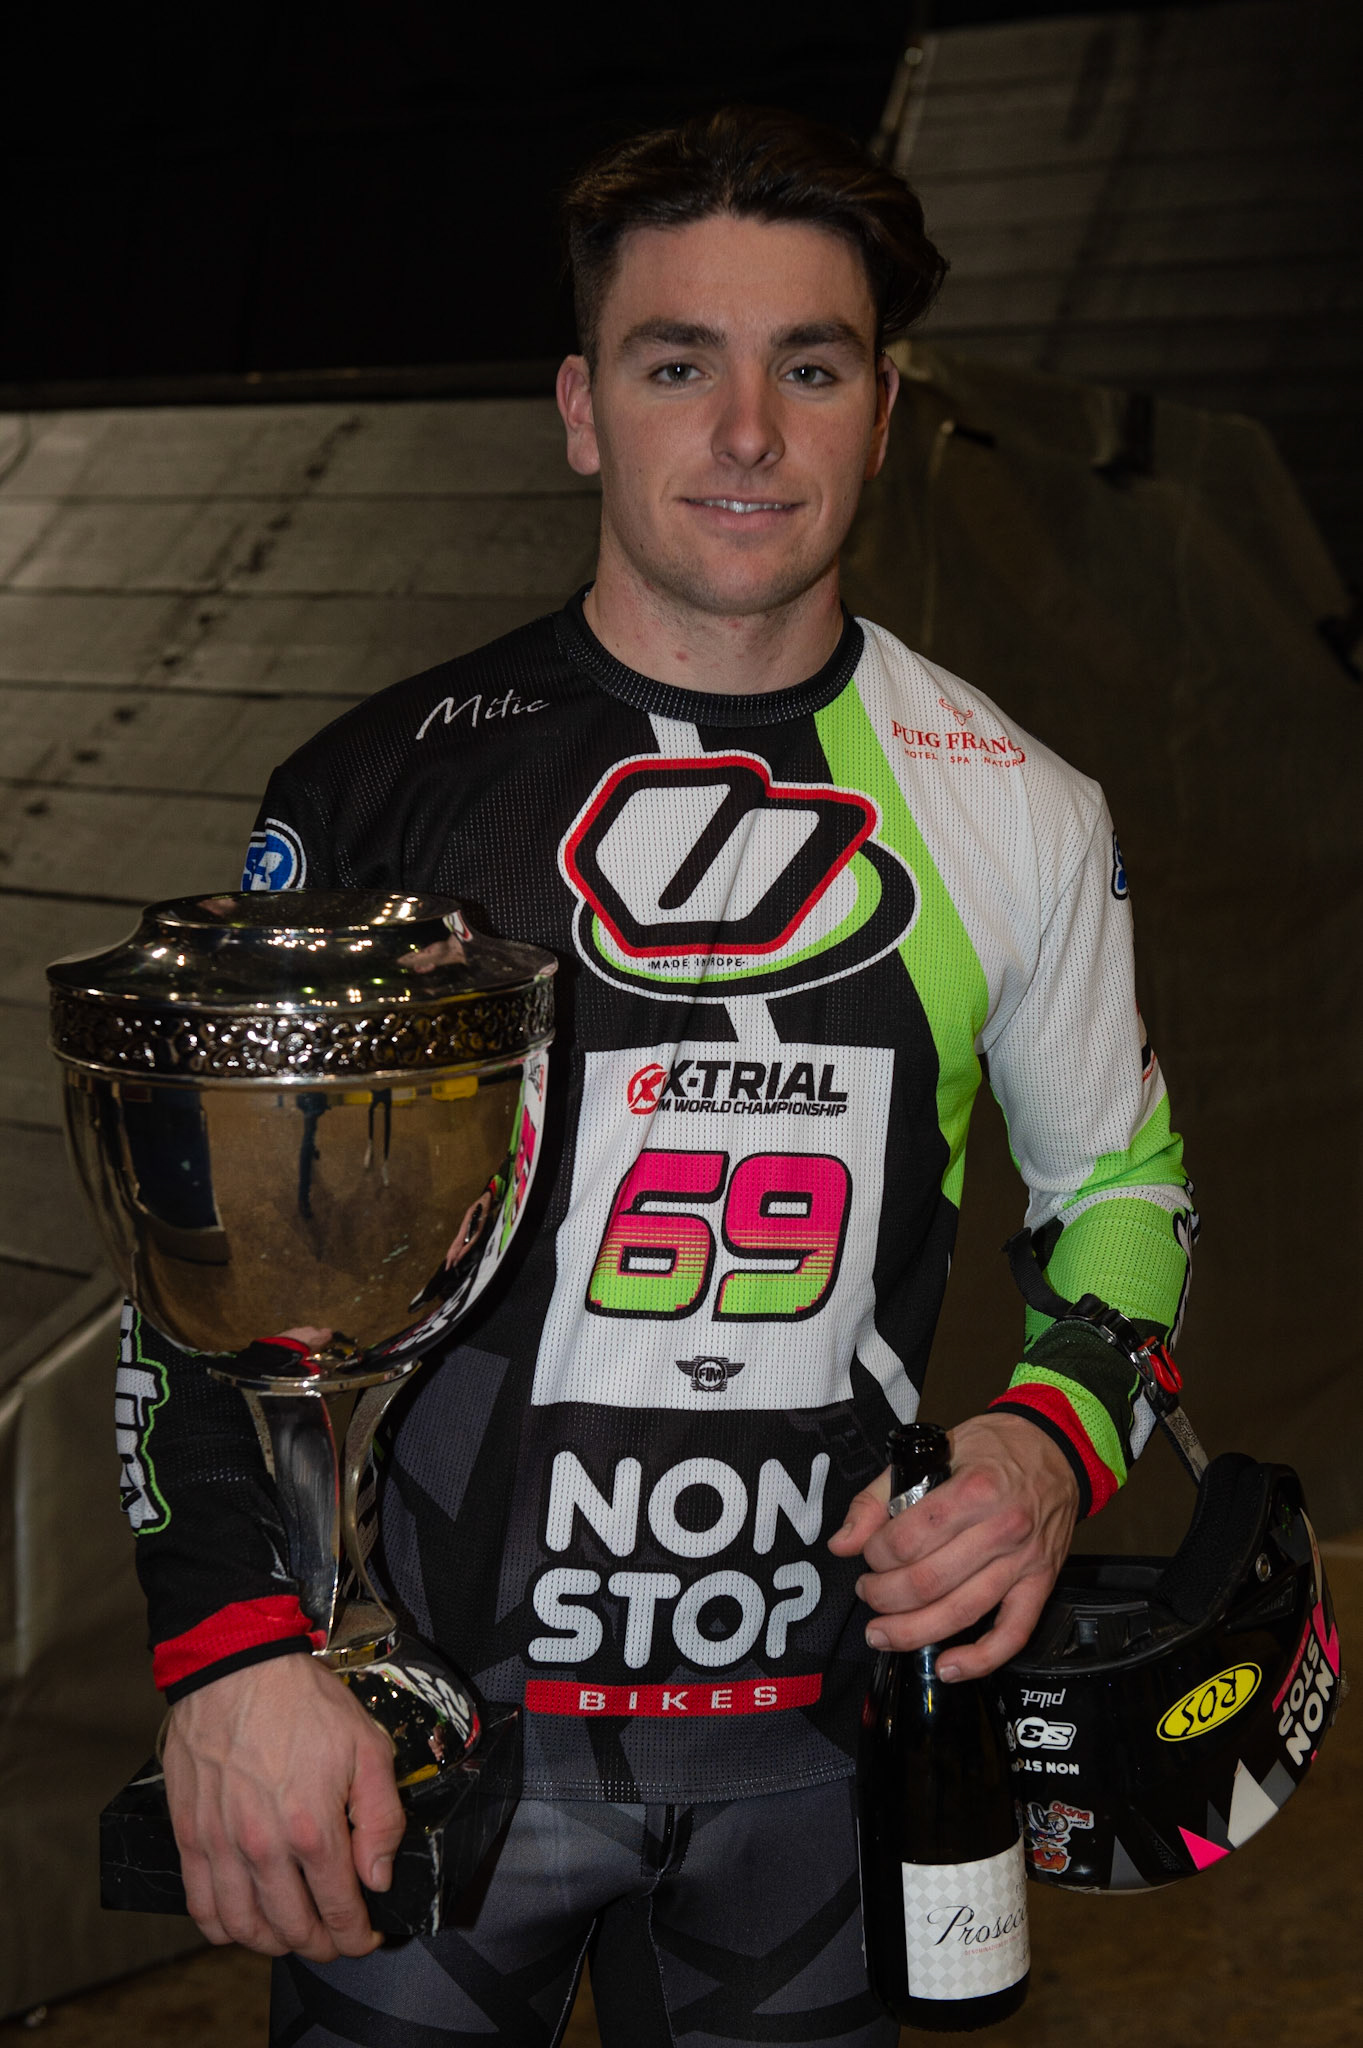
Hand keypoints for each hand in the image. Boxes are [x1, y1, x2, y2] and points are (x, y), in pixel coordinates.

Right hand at [163, 1652, 405, 1959]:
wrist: (236, 1667)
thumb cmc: (303, 1702)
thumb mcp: (367, 1746)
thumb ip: (382, 1818)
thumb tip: (376, 1878)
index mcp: (312, 1828)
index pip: (339, 1909)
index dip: (356, 1935)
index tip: (365, 1939)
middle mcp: (263, 1847)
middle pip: (293, 1928)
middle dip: (320, 1945)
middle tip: (334, 1941)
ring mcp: (221, 1846)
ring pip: (245, 1928)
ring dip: (273, 1944)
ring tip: (293, 1936)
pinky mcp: (189, 1836)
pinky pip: (200, 1906)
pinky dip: (222, 1929)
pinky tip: (242, 1924)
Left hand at [827, 1412, 1078, 1680]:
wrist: (1057, 1449)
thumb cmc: (992, 1448)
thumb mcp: (930, 1452)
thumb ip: (879, 1496)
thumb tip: (842, 1543)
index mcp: (973, 1489)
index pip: (907, 1540)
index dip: (875, 1555)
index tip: (869, 1554)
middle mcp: (1002, 1527)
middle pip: (928, 1582)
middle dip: (884, 1596)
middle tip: (868, 1592)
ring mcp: (1024, 1561)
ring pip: (961, 1613)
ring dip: (913, 1632)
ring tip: (882, 1633)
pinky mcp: (1041, 1583)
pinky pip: (1013, 1634)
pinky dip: (979, 1660)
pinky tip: (946, 1667)